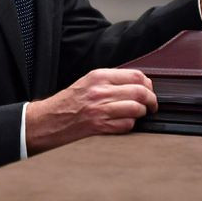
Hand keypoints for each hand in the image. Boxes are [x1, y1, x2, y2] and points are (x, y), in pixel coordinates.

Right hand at [25, 68, 156, 153]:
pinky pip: (126, 125)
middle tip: (152, 105)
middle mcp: (100, 91)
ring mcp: (100, 109)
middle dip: (151, 100)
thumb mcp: (89, 81)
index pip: (136, 75)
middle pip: (139, 92)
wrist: (49, 119)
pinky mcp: (99, 126)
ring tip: (139, 114)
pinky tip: (125, 123)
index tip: (149, 90)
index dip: (148, 85)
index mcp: (99, 76)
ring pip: (136, 108)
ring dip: (142, 113)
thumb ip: (112, 80)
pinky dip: (130, 125)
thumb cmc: (68, 101)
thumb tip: (138, 84)